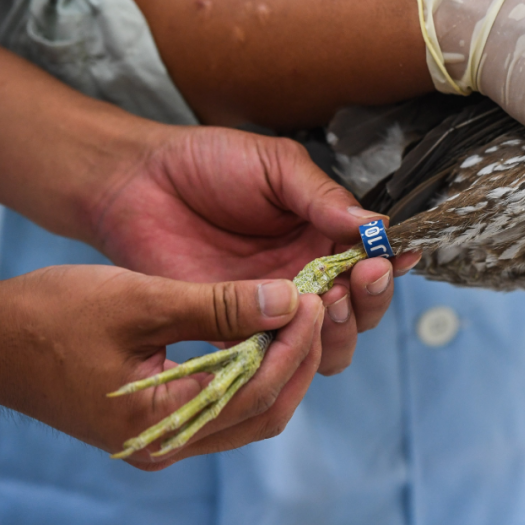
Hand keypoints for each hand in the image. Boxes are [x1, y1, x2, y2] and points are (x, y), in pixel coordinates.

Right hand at [0, 266, 322, 469]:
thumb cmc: (50, 317)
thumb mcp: (141, 299)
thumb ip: (217, 305)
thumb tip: (286, 301)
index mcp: (161, 424)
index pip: (256, 391)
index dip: (293, 344)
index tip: (314, 299)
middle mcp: (169, 444)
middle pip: (264, 411)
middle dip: (299, 358)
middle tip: (319, 307)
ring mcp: (165, 438)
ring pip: (250, 412)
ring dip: (282, 366)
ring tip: (301, 317)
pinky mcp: (161, 421)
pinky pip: (227, 404)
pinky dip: (254, 371)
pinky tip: (266, 332)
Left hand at [90, 125, 419, 373]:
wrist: (135, 182)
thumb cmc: (208, 163)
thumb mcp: (276, 166)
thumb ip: (323, 198)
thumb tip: (377, 227)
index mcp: (324, 238)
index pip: (373, 265)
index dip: (388, 268)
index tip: (387, 261)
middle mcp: (306, 279)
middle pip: (360, 314)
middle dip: (368, 302)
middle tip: (355, 280)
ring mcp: (270, 311)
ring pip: (326, 347)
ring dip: (337, 331)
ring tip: (323, 302)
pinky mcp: (233, 334)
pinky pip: (270, 362)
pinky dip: (286, 354)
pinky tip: (282, 328)